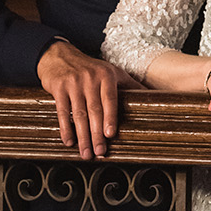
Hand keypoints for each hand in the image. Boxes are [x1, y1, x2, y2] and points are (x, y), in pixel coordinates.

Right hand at [37, 40, 142, 159]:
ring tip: (86, 154)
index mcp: (106, 75)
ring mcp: (73, 83)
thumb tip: (152, 96)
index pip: (110, 99)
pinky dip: (65, 128)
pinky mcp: (59, 88)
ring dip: (82, 136)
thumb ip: (129, 84)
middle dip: (96, 134)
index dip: (110, 117)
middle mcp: (90, 78)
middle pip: (94, 110)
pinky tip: (69, 141)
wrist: (60, 56)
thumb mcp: (111, 71)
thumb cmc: (90, 68)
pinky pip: (62, 111)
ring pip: (79, 114)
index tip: (111, 135)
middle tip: (100, 152)